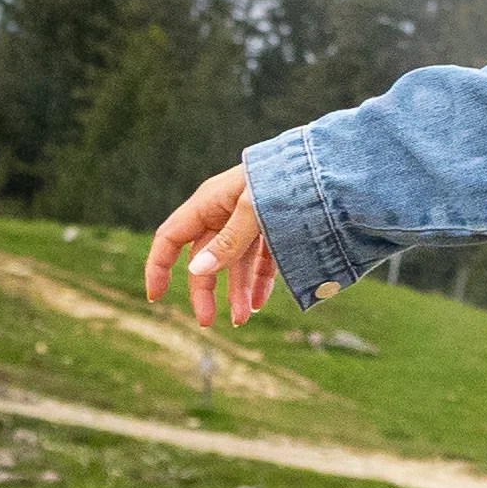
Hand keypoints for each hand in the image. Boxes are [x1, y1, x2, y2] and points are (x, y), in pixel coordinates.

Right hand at [144, 165, 281, 328]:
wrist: (330, 165)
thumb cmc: (287, 179)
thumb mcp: (253, 210)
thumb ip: (228, 241)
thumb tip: (197, 270)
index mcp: (209, 202)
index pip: (171, 238)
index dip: (159, 266)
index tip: (155, 297)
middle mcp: (225, 212)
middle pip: (204, 256)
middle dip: (204, 290)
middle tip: (208, 322)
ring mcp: (250, 221)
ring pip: (235, 262)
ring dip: (236, 290)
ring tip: (243, 319)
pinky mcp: (276, 228)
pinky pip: (261, 259)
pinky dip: (259, 280)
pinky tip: (259, 303)